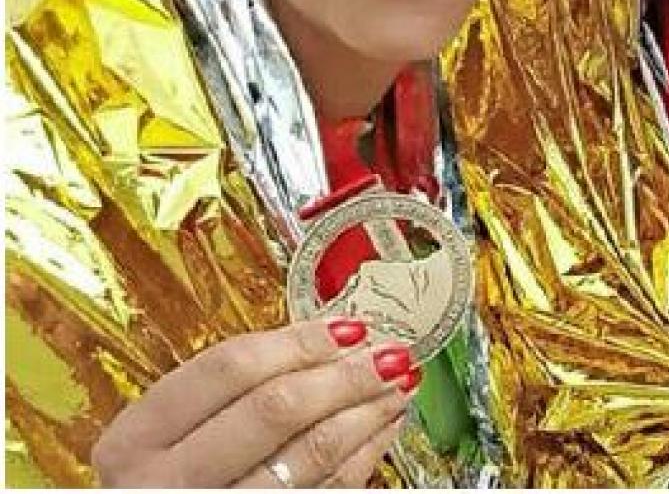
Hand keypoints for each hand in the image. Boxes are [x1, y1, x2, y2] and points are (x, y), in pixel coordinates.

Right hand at [92, 317, 418, 487]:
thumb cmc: (163, 480)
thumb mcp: (168, 435)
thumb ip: (227, 392)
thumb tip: (329, 341)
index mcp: (136, 439)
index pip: (227, 368)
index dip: (297, 342)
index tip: (348, 326)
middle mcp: (165, 482)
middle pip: (274, 409)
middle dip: (345, 376)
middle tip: (390, 353)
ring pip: (309, 455)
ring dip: (366, 413)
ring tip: (398, 385)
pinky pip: (325, 492)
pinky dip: (363, 455)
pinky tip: (382, 428)